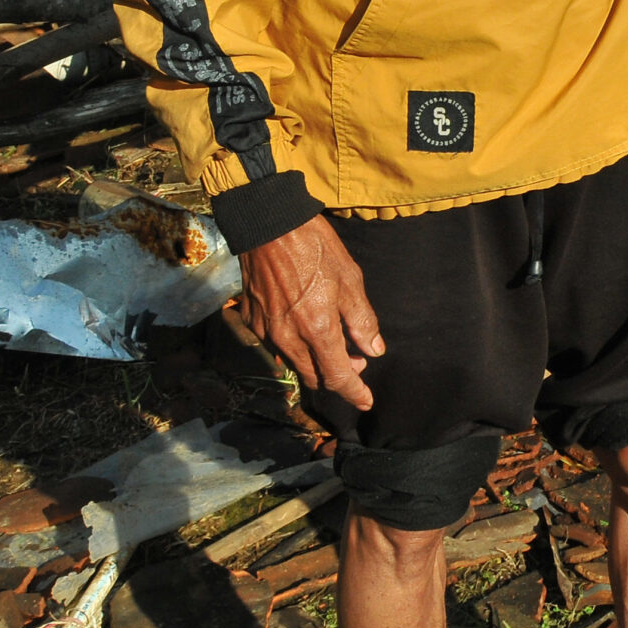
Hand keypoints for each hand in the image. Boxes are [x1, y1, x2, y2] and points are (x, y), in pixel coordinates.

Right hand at [239, 214, 384, 411]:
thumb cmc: (315, 248)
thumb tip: (374, 350)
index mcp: (317, 329)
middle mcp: (288, 338)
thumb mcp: (350, 280)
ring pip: (294, 364)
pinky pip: (277, 347)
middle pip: (314, 376)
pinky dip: (296, 349)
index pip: (338, 376)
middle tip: (357, 363)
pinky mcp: (253, 321)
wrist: (269, 226)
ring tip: (337, 346)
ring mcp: (266, 331)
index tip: (367, 401)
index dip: (354, 392)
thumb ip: (362, 320)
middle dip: (337, 377)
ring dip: (317, 363)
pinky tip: (308, 331)